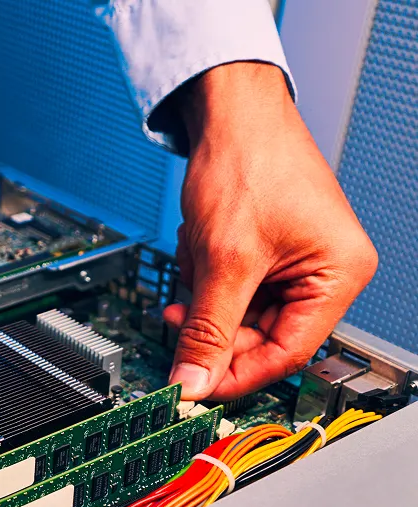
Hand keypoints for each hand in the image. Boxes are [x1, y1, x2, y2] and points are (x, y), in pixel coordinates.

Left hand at [164, 63, 377, 400]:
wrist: (228, 111)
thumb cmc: (248, 161)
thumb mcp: (224, 261)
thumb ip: (209, 331)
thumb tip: (193, 383)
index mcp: (338, 276)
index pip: (287, 354)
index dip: (235, 373)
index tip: (194, 384)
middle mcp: (323, 274)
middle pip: (258, 338)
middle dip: (213, 323)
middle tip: (179, 314)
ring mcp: (294, 266)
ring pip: (236, 317)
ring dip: (206, 295)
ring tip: (198, 253)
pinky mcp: (266, 256)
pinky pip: (228, 293)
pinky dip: (205, 276)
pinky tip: (200, 244)